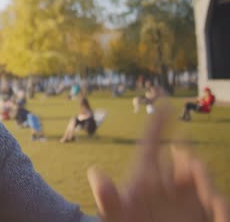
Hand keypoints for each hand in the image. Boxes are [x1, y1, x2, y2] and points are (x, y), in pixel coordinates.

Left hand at [87, 100, 229, 221]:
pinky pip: (219, 204)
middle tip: (185, 158)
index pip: (151, 144)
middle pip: (183, 158)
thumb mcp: (116, 218)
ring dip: (205, 179)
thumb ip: (109, 199)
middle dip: (188, 156)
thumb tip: (95, 175)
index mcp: (145, 177)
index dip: (158, 123)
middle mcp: (170, 183)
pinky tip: (215, 208)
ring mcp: (190, 199)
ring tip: (203, 194)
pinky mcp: (207, 215)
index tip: (163, 102)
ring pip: (203, 178)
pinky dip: (220, 207)